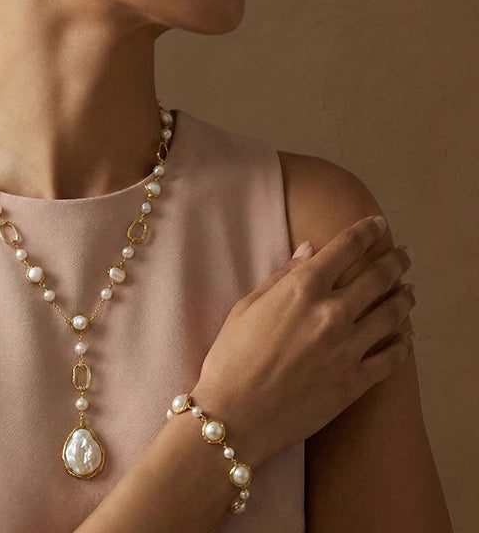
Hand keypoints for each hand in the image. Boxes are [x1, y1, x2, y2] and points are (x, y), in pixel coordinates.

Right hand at [192, 215, 415, 465]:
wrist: (234, 416)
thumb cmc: (230, 359)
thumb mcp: (246, 308)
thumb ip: (282, 276)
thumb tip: (310, 250)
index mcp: (302, 289)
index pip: (346, 248)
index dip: (366, 231)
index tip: (377, 224)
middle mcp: (332, 313)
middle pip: (379, 277)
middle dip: (395, 260)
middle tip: (404, 254)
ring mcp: (348, 349)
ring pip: (393, 314)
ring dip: (405, 298)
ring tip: (409, 291)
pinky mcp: (355, 382)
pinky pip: (392, 358)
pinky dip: (404, 343)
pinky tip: (406, 337)